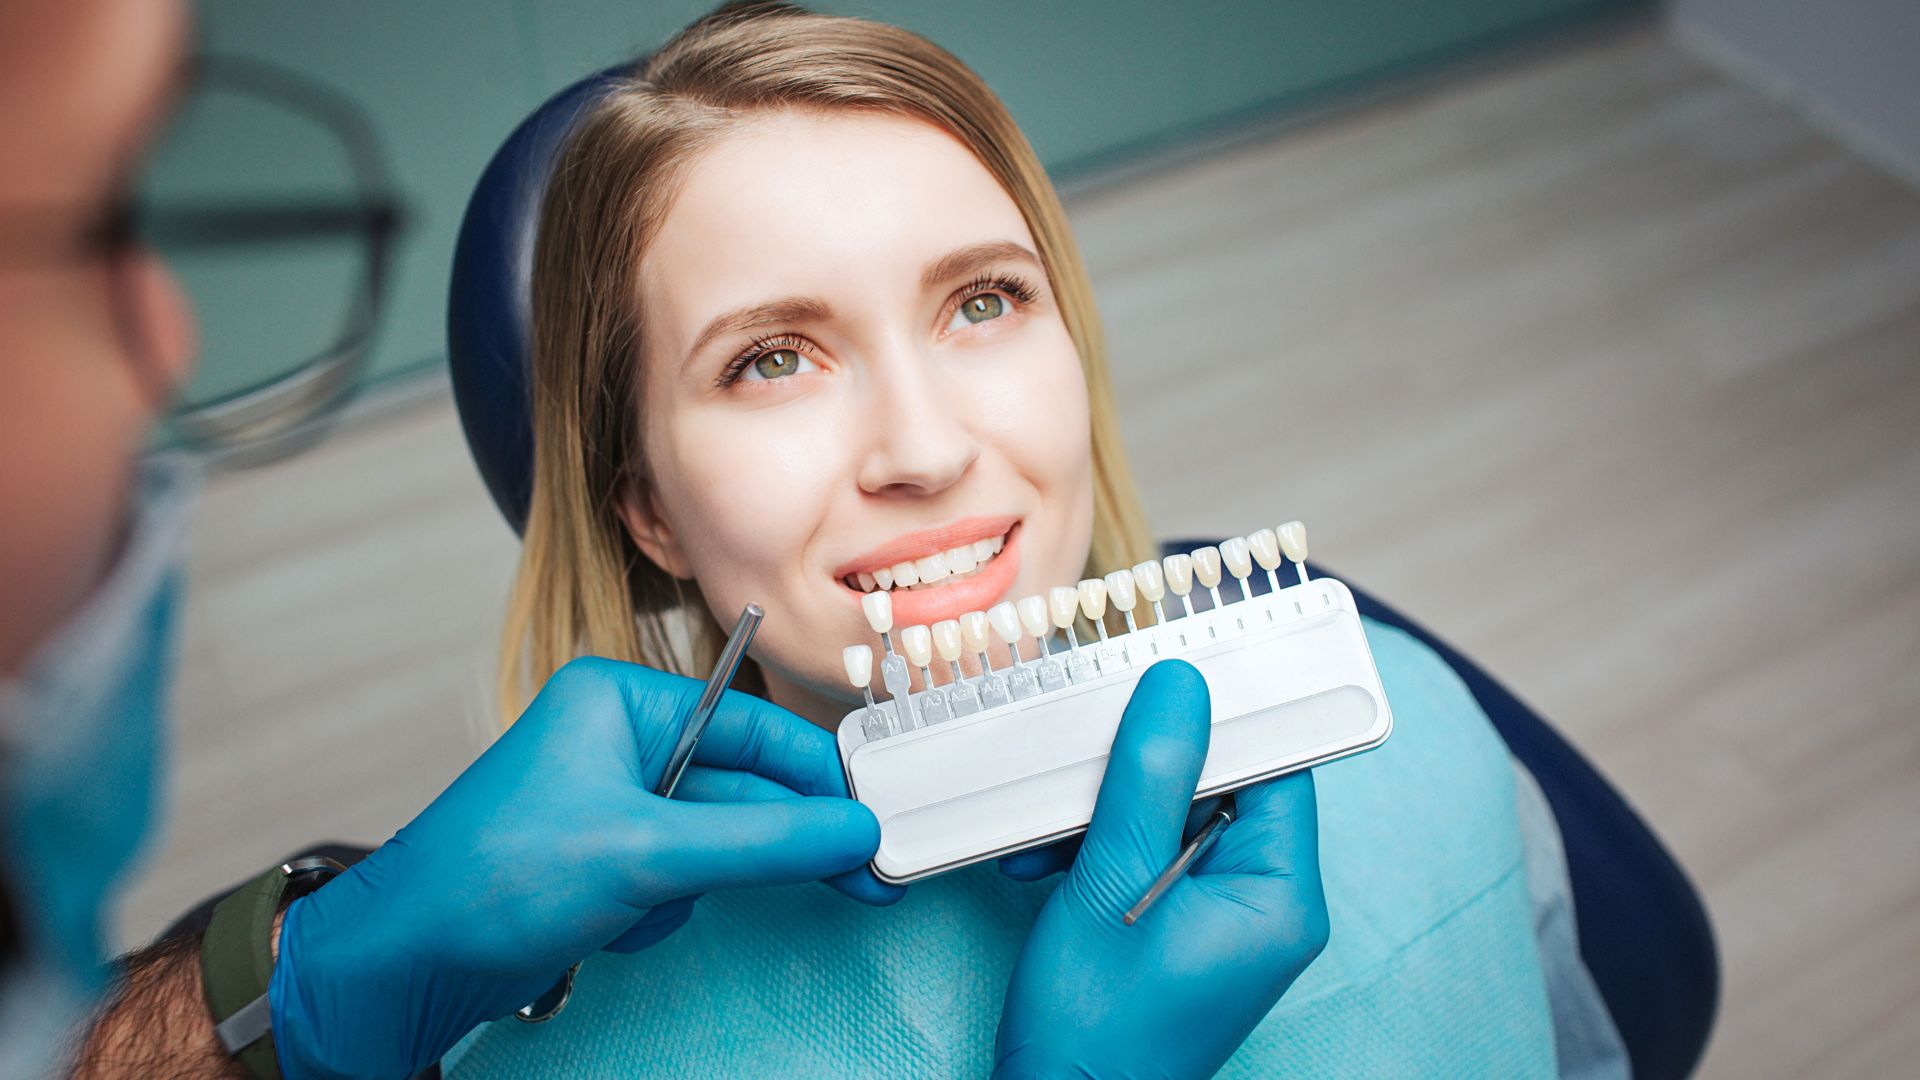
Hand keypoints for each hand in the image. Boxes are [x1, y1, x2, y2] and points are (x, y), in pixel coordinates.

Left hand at [269, 656, 897, 1079]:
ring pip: (715, 841)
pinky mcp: (604, 860)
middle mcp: (619, 742)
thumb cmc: (490, 881)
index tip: (875, 818)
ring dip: (700, 884)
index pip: (754, 728)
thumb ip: (763, 843)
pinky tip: (621, 926)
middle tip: (864, 876)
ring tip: (647, 908)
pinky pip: (680, 878)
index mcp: (620, 702)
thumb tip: (853, 831)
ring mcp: (612, 804)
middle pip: (743, 787)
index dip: (819, 776)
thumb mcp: (645, 854)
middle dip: (781, 842)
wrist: (401, 964)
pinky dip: (665, 909)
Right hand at [994, 661, 1328, 1078]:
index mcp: (1279, 896)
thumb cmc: (1092, 1031)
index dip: (1226, 712)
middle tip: (1082, 752)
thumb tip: (1182, 687)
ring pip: (1176, 817)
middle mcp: (1268, 906)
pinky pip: (1152, 858)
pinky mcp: (1185, 932)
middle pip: (1221, 785)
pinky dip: (1099, 849)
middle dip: (1141, 767)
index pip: (1276, 764)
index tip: (1173, 667)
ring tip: (1045, 831)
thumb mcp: (1111, 886)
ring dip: (1105, 809)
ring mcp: (1227, 921)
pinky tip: (1045, 861)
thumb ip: (1149, 780)